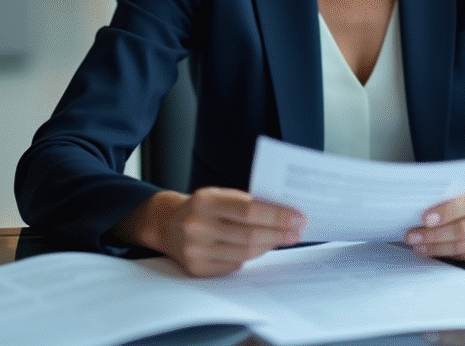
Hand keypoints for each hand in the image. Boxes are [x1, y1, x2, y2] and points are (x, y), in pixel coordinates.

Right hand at [115, 188, 304, 276]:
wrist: (167, 225)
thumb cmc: (201, 207)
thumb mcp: (220, 195)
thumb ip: (247, 202)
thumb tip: (284, 214)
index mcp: (206, 201)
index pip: (250, 210)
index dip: (278, 215)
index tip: (298, 217)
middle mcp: (198, 226)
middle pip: (249, 235)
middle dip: (279, 233)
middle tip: (297, 231)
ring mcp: (195, 250)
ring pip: (245, 253)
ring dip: (269, 245)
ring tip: (284, 238)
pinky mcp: (197, 268)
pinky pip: (234, 265)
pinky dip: (251, 256)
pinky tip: (262, 247)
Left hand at [404, 180, 464, 264]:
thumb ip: (464, 195)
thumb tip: (429, 208)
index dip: (445, 211)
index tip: (424, 218)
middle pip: (463, 228)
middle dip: (434, 234)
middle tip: (413, 236)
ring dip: (438, 247)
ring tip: (419, 246)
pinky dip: (452, 255)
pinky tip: (438, 252)